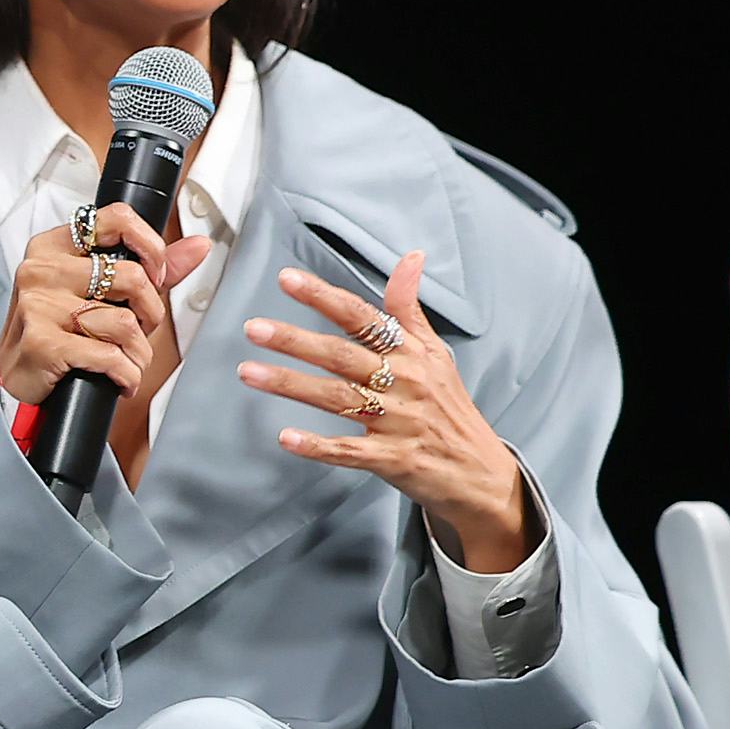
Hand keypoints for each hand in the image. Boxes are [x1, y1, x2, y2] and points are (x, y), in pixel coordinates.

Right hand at [0, 205, 210, 410]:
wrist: (16, 375)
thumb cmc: (58, 328)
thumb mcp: (98, 290)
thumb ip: (148, 267)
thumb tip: (198, 245)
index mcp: (54, 246)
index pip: (117, 218)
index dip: (151, 247)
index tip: (155, 276)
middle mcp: (42, 269)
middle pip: (132, 277)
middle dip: (150, 313)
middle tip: (138, 329)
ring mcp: (39, 305)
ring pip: (125, 323)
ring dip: (138, 353)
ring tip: (125, 359)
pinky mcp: (43, 342)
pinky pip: (110, 356)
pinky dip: (125, 374)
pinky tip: (117, 377)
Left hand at [238, 251, 532, 570]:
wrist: (481, 472)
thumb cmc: (448, 406)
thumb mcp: (435, 354)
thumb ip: (410, 309)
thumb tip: (410, 256)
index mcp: (411, 353)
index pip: (363, 317)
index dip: (325, 297)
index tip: (287, 279)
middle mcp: (405, 382)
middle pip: (342, 355)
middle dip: (296, 341)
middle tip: (253, 328)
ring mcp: (399, 422)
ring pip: (338, 398)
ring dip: (292, 384)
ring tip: (248, 373)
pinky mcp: (394, 459)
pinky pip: (350, 451)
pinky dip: (318, 446)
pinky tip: (285, 438)